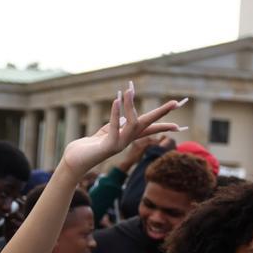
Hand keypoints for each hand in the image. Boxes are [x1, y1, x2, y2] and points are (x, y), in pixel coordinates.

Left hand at [59, 83, 182, 178]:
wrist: (73, 161)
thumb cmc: (87, 147)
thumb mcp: (104, 132)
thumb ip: (115, 124)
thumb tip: (124, 116)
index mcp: (126, 137)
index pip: (149, 129)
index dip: (163, 123)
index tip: (179, 121)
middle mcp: (126, 141)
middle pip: (148, 125)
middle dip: (161, 114)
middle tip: (176, 102)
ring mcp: (119, 144)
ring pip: (132, 124)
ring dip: (131, 106)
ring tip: (129, 90)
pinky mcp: (108, 146)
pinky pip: (115, 128)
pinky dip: (116, 114)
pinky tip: (116, 101)